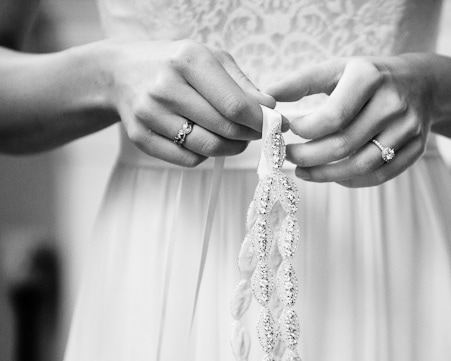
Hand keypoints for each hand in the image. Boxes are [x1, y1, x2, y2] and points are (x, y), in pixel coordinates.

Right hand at [108, 40, 275, 166]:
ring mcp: (150, 114)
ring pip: (208, 148)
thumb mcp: (211, 59)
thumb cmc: (176, 65)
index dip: (261, 121)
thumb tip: (271, 108)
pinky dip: (206, 155)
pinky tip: (207, 139)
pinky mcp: (141, 137)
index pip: (235, 105)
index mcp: (188, 60)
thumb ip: (243, 84)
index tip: (278, 125)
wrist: (121, 72)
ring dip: (232, 148)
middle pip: (225, 129)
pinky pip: (189, 159)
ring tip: (236, 138)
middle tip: (259, 133)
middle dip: (250, 135)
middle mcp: (166, 87)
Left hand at [265, 56, 431, 186]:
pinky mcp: (416, 148)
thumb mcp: (338, 68)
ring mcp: (408, 128)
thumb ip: (302, 82)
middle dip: (308, 156)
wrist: (422, 84)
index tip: (285, 132)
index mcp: (369, 77)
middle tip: (287, 157)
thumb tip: (267, 96)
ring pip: (361, 165)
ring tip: (303, 171)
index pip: (332, 116)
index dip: (304, 131)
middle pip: (343, 145)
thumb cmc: (369, 77)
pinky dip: (351, 180)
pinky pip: (379, 175)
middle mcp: (392, 102)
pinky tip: (333, 176)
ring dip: (326, 174)